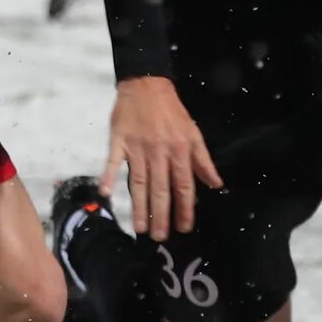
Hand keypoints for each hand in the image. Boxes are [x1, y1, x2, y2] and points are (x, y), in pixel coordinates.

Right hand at [102, 76, 220, 240]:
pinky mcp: (119, 141)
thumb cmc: (172, 111)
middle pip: (161, 188)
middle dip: (162, 215)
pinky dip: (108, 176)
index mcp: (180, 150)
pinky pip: (113, 161)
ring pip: (139, 182)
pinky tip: (105, 194)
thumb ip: (203, 161)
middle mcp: (160, 152)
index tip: (184, 227)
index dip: (185, 208)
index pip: (184, 185)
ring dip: (139, 206)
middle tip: (160, 237)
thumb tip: (216, 184)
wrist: (146, 84)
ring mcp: (137, 148)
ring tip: (140, 228)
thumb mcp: (194, 133)